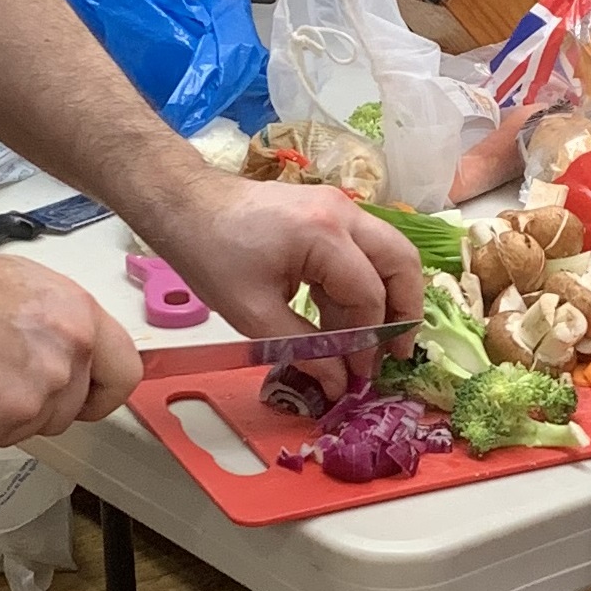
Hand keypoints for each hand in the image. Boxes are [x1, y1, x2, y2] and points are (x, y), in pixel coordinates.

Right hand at [0, 247, 142, 446]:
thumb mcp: (28, 293)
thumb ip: (55, 331)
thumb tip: (55, 355)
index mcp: (82, 317)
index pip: (123, 373)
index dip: (102, 395)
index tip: (86, 400)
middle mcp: (73, 353)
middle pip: (69, 409)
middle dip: (32, 406)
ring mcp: (45, 388)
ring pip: (29, 428)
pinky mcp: (12, 415)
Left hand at [141, 170, 426, 389]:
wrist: (184, 205)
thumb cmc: (211, 254)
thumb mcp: (253, 313)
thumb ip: (304, 349)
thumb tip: (340, 385)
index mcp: (325, 234)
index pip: (369, 295)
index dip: (368, 342)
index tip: (356, 377)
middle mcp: (344, 213)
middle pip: (401, 263)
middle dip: (405, 312)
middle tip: (395, 355)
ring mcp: (340, 208)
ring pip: (389, 254)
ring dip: (387, 299)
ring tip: (370, 344)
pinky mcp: (329, 213)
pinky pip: (363, 251)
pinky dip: (362, 286)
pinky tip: (341, 321)